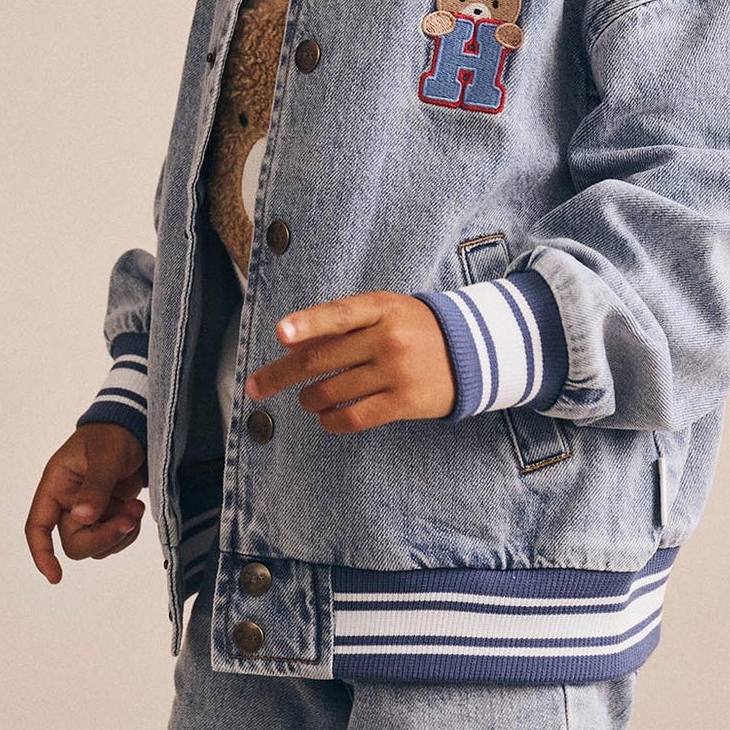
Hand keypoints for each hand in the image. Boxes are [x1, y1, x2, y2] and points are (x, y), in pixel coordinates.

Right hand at [25, 421, 146, 580]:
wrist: (135, 429)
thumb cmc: (113, 435)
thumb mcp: (105, 455)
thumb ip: (95, 486)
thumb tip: (83, 517)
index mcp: (56, 486)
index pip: (38, 526)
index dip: (41, 553)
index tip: (55, 576)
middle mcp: (68, 504)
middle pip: (75, 542)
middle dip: (103, 537)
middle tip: (129, 519)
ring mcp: (89, 512)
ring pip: (98, 545)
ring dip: (120, 534)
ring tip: (136, 507)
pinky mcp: (108, 515)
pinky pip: (115, 538)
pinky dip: (128, 531)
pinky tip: (136, 510)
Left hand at [246, 292, 454, 433]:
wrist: (474, 352)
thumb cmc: (414, 330)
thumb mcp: (385, 313)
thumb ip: (343, 324)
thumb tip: (289, 344)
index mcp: (380, 307)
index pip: (337, 314)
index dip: (307, 324)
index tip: (280, 334)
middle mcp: (388, 337)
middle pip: (321, 359)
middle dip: (280, 375)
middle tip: (255, 387)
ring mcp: (397, 371)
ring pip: (332, 391)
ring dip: (309, 399)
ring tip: (307, 399)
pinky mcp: (404, 402)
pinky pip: (354, 417)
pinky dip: (331, 421)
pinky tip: (325, 419)